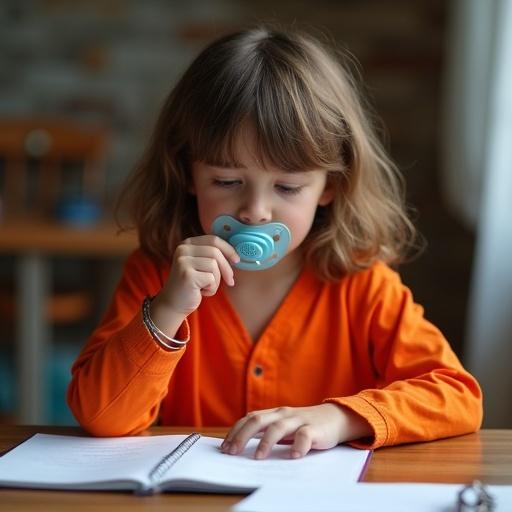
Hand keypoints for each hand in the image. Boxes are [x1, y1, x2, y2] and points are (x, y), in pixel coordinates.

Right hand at [156, 235, 239, 316]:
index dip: (228, 249)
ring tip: (206, 287)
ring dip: (216, 281)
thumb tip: (236, 254)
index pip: (213, 239)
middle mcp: (183, 250)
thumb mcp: (201, 265)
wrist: (173, 304)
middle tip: (230, 281)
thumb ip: (212, 255)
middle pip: (215, 252)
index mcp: (187, 243)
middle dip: (226, 268)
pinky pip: (211, 279)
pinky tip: (201, 292)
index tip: (236, 260)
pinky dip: (211, 289)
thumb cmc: (192, 285)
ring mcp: (183, 262)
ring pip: (214, 266)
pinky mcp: (187, 275)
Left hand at [220, 404, 371, 459]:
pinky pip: (305, 436)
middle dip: (242, 436)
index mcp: (274, 413)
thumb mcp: (284, 426)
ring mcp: (299, 420)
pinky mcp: (315, 429)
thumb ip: (267, 431)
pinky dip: (298, 446)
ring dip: (266, 442)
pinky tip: (293, 457)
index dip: (235, 431)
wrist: (336, 417)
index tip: (224, 447)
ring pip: (279, 427)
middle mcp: (283, 414)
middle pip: (258, 420)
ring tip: (258, 457)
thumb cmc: (305, 425)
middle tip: (232, 452)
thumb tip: (241, 447)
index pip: (249, 418)